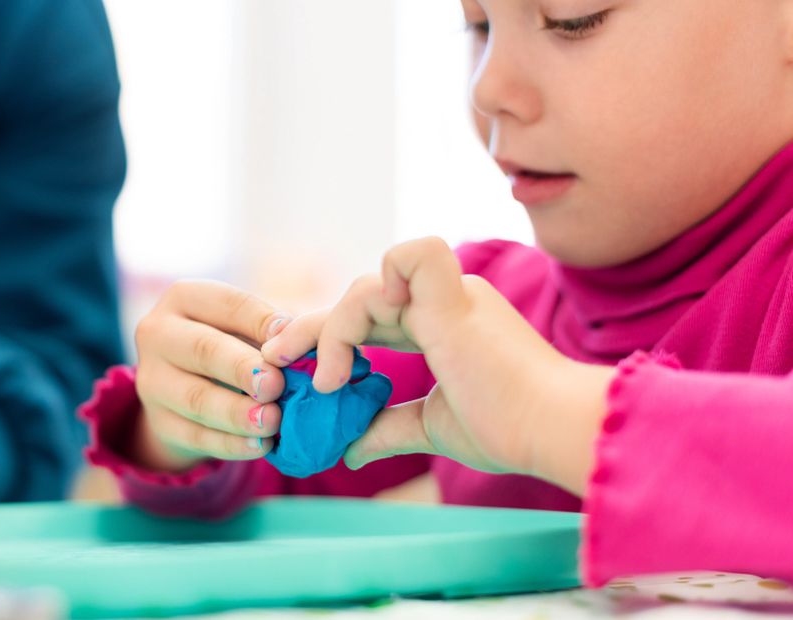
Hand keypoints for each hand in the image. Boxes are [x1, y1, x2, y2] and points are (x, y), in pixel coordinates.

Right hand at [131, 281, 291, 471]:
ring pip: (196, 398)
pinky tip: (260, 445)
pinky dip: (230, 443)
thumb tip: (300, 340)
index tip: (290, 336)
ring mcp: (152, 380)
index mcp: (183, 298)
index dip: (260, 320)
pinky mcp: (159, 422)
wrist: (188, 390)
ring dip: (237, 413)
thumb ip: (273, 330)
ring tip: (272, 421)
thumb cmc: (233, 345)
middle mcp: (158, 334)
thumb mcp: (247, 326)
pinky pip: (195, 436)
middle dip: (242, 368)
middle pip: (203, 349)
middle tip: (275, 385)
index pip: (226, 304)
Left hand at [263, 238, 613, 493]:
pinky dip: (368, 295)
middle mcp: (443, 300)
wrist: (551, 431)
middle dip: (306, 329)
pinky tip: (351, 350)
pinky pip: (401, 260)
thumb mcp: (433, 428)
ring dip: (329, 334)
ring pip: (363, 288)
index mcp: (442, 324)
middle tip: (271, 362)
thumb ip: (390, 428)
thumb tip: (350, 451)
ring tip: (325, 384)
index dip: (328, 340)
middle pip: (356, 300)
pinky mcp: (450, 298)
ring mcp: (447, 294)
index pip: (369, 319)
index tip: (299, 377)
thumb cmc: (509, 428)